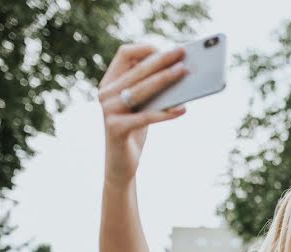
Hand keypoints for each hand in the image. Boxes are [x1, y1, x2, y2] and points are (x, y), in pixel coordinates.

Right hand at [97, 43, 188, 185]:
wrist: (121, 164)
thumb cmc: (135, 130)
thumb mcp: (142, 105)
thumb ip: (152, 89)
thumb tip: (180, 71)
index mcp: (110, 83)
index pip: (125, 54)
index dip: (145, 49)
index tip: (166, 49)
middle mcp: (106, 93)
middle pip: (137, 69)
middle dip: (162, 60)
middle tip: (183, 53)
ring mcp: (109, 110)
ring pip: (141, 90)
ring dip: (165, 79)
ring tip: (185, 73)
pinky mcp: (116, 128)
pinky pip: (146, 117)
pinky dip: (166, 113)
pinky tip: (183, 109)